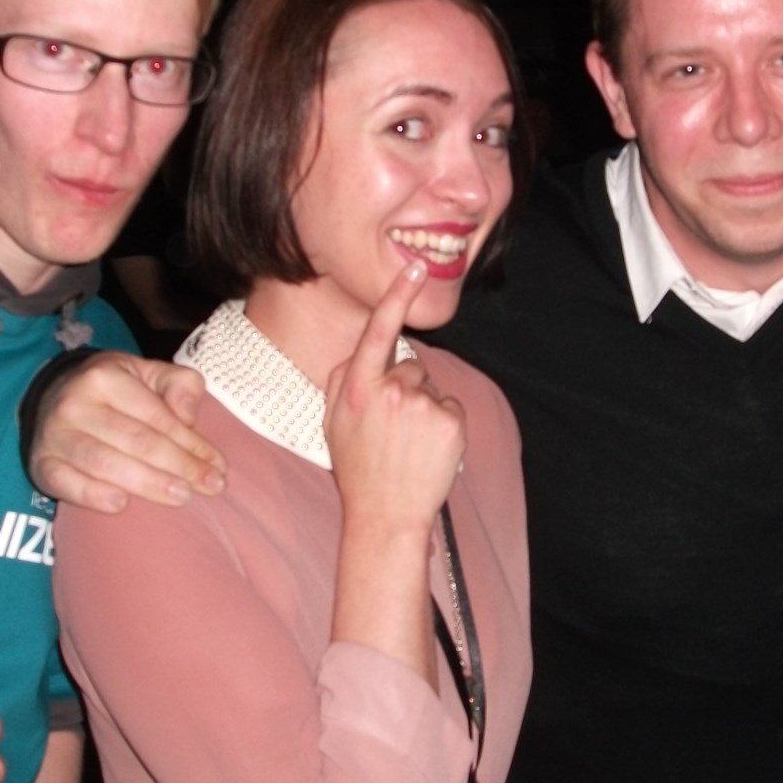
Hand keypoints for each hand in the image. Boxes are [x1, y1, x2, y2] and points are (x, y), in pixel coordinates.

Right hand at [29, 351, 225, 511]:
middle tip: (210, 487)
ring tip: (182, 498)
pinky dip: (92, 495)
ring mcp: (54, 436)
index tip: (218, 467)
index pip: (158, 418)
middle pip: (137, 442)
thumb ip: (178, 384)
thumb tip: (188, 415)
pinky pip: (66, 483)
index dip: (192, 444)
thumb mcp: (147, 373)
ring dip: (147, 484)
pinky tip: (121, 505)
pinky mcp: (40, 464)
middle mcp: (75, 404)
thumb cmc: (113, 390)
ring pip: (105, 464)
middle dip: (179, 467)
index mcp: (106, 377)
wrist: (52, 396)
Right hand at [324, 262, 465, 534]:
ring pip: (431, 388)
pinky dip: (444, 425)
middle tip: (393, 430)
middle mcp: (389, 391)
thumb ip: (342, 380)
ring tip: (409, 444)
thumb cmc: (358, 467)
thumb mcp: (333, 422)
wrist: (386, 514)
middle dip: (406, 389)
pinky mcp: (449, 422)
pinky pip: (450, 407)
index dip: (396, 297)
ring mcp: (421, 406)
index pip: (378, 332)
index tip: (414, 268)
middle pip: (410, 366)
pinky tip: (428, 449)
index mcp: (357, 388)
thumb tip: (360, 350)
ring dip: (425, 409)